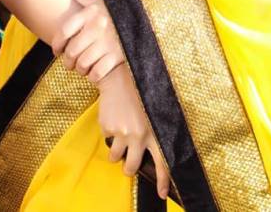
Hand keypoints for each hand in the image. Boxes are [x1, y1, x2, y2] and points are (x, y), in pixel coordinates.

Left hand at [50, 0, 125, 84]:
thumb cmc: (117, 10)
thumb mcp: (100, 2)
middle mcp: (97, 27)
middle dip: (67, 62)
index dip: (56, 44)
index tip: (57, 51)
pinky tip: (93, 73)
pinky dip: (93, 76)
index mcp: (90, 13)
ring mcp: (108, 42)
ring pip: (83, 64)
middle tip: (69, 63)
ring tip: (81, 68)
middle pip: (72, 51)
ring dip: (80, 70)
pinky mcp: (119, 55)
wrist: (145, 17)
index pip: (64, 31)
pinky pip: (98, 72)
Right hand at [97, 64, 170, 200]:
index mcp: (155, 133)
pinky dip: (110, 133)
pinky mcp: (108, 127)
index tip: (162, 194)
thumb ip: (156, 132)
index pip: (163, 163)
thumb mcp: (156, 112)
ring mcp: (122, 133)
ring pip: (115, 157)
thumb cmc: (141, 94)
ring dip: (116, 153)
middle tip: (127, 165)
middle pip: (131, 167)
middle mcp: (139, 136)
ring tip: (119, 138)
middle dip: (128, 169)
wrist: (120, 77)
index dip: (163, 181)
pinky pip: (107, 139)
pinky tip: (115, 118)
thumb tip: (156, 151)